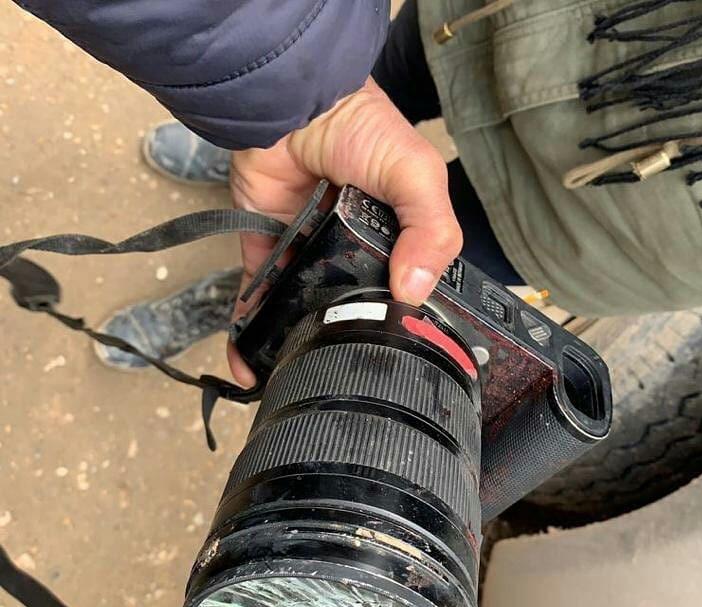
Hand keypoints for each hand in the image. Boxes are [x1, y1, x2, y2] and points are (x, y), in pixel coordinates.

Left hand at [227, 76, 462, 385]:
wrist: (288, 99)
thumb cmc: (358, 126)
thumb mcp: (416, 175)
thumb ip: (430, 231)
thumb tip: (413, 294)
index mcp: (395, 239)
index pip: (403, 292)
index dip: (403, 324)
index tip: (399, 364)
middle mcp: (352, 252)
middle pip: (350, 310)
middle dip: (347, 345)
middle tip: (344, 386)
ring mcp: (308, 255)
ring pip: (303, 315)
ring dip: (295, 351)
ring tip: (294, 391)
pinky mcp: (266, 253)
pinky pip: (258, 303)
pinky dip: (249, 336)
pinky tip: (250, 371)